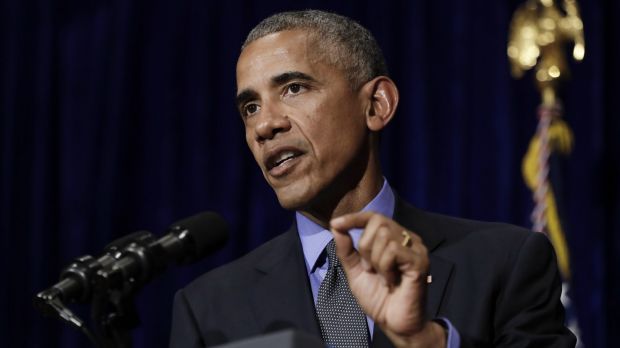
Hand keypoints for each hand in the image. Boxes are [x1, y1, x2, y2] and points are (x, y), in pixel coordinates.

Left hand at [330, 211, 445, 347]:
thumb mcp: (355, 270)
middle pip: (378, 222)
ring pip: (384, 236)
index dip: (354, 217)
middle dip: (365, 246)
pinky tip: (390, 281)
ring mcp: (416, 249)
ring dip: (375, 260)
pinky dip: (385, 267)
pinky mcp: (419, 261)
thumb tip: (336, 226)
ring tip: (382, 277)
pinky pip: (393, 251)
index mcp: (394, 238)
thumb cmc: (378, 298)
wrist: (393, 323)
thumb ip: (346, 249)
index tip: (336, 223)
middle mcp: (408, 239)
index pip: (373, 217)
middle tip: (370, 269)